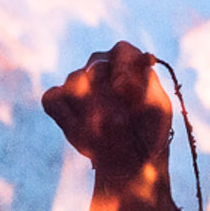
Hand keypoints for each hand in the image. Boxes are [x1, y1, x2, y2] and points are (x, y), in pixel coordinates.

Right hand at [43, 41, 172, 187]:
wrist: (129, 158)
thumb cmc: (147, 131)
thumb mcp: (157, 112)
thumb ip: (145, 92)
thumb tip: (121, 87)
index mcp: (129, 63)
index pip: (123, 52)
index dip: (123, 69)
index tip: (124, 92)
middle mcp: (101, 66)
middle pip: (96, 67)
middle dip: (107, 98)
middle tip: (120, 122)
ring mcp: (77, 81)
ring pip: (74, 83)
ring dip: (90, 112)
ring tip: (107, 135)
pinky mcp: (58, 99)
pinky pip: (52, 99)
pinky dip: (66, 119)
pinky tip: (84, 136)